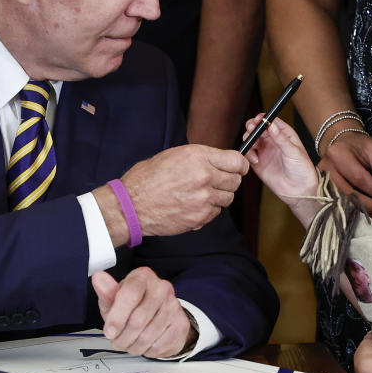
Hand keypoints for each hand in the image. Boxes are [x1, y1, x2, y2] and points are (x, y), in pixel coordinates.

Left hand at [92, 267, 194, 357]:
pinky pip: (158, 345)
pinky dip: (147, 350)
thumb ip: (107, 292)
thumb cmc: (134, 306)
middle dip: (123, 337)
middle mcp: (161, 287)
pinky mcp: (180, 324)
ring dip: (133, 346)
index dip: (117, 317)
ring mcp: (173, 305)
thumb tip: (98, 278)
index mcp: (143, 277)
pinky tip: (144, 344)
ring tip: (128, 343)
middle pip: (138, 319)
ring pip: (147, 336)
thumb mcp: (116, 299)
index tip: (109, 331)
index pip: (130, 294)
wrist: (160, 315)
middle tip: (117, 341)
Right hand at [121, 144, 248, 236]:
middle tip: (215, 182)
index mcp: (198, 157)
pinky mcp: (200, 217)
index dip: (240, 165)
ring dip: (219, 197)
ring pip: (228, 198)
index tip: (238, 168)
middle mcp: (204, 176)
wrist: (131, 205)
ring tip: (199, 194)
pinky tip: (192, 205)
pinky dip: (208, 210)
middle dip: (229, 181)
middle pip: (236, 181)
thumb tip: (221, 162)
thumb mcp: (175, 155)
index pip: (237, 161)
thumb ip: (201, 158)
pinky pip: (216, 212)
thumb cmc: (148, 178)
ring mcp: (204, 199)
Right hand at [242, 115, 318, 226]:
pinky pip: (248, 153)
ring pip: (251, 138)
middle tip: (252, 129)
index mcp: (284, 134)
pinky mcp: (257, 162)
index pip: (271, 121)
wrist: (299, 191)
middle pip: (257, 128)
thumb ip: (281, 138)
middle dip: (252, 127)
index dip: (263, 118)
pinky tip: (255, 159)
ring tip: (254, 146)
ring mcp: (264, 150)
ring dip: (249, 139)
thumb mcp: (294, 152)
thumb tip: (271, 125)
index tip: (258, 119)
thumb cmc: (302, 170)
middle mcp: (273, 140)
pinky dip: (247, 153)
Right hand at [319, 132, 371, 219]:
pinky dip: (355, 212)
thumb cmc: (358, 147)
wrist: (340, 145)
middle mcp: (325, 169)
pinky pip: (338, 206)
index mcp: (338, 154)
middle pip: (347, 193)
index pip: (358, 177)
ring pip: (342, 203)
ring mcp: (321, 182)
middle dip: (369, 204)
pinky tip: (367, 214)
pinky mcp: (321, 191)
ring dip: (362, 211)